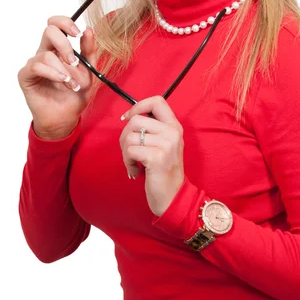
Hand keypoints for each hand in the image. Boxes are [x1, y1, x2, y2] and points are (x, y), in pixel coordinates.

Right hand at [17, 16, 98, 139]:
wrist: (66, 117)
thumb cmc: (75, 94)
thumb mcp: (89, 71)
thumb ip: (89, 51)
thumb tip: (89, 29)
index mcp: (59, 48)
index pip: (56, 24)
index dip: (65, 22)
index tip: (77, 33)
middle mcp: (45, 53)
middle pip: (49, 31)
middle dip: (65, 45)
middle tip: (74, 62)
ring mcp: (35, 64)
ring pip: (46, 54)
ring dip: (63, 70)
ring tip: (73, 84)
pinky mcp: (26, 76)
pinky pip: (36, 66)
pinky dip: (53, 74)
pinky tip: (63, 82)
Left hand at [119, 96, 184, 216]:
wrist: (174, 197)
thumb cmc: (164, 172)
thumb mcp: (165, 145)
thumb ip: (153, 130)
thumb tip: (129, 117)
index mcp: (174, 126)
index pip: (157, 101)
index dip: (138, 106)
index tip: (128, 118)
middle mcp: (173, 132)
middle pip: (136, 120)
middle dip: (125, 136)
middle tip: (130, 152)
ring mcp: (166, 144)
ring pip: (130, 136)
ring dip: (125, 153)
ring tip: (133, 164)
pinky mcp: (157, 157)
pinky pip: (130, 151)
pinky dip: (127, 162)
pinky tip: (135, 171)